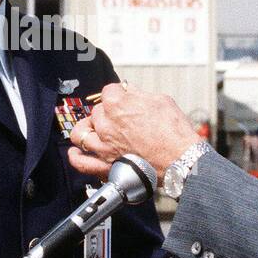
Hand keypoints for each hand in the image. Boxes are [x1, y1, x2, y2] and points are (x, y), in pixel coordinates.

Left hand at [66, 81, 201, 181]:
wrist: (182, 161)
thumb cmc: (174, 131)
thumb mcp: (161, 100)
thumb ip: (139, 94)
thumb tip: (130, 91)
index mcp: (117, 104)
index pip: (109, 91)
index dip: (119, 94)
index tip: (126, 98)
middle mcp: (105, 124)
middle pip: (97, 112)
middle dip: (108, 111)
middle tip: (122, 117)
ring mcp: (103, 146)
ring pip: (80, 134)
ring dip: (87, 129)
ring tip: (95, 129)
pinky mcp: (106, 166)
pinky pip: (82, 163)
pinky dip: (76, 158)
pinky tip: (76, 153)